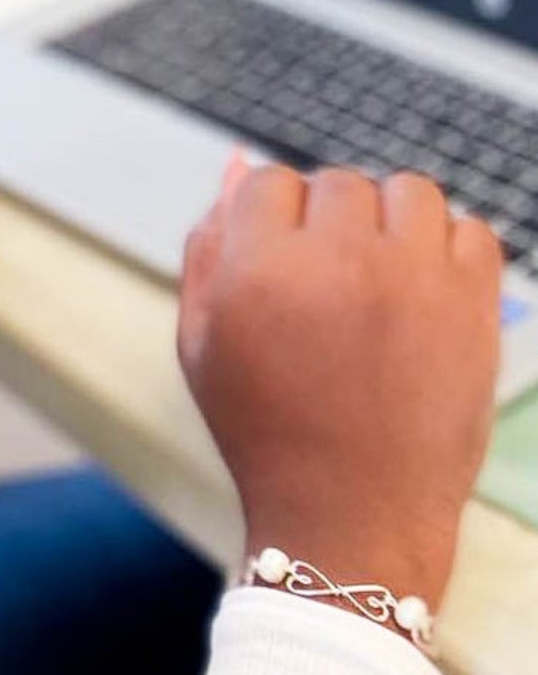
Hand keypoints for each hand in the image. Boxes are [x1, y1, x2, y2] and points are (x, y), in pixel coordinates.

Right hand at [178, 156, 502, 610]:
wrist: (351, 514)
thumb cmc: (265, 427)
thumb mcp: (200, 339)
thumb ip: (207, 243)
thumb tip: (237, 161)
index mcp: (261, 268)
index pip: (267, 181)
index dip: (268, 221)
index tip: (278, 264)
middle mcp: (339, 261)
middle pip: (337, 183)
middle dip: (327, 221)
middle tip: (327, 282)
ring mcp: (414, 280)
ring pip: (408, 191)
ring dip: (390, 221)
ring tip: (379, 275)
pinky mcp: (472, 307)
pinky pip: (472, 229)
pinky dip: (449, 248)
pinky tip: (423, 289)